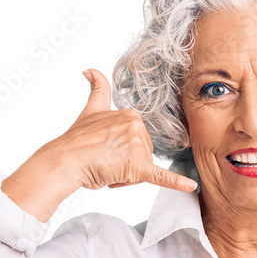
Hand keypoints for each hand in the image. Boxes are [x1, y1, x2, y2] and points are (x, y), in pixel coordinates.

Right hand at [51, 68, 196, 192]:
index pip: (137, 140)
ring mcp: (139, 146)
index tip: (105, 150)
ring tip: (108, 170)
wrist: (66, 160)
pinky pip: (161, 176)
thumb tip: (89, 70)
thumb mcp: (91, 108)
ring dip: (126, 175)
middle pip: (142, 155)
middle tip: (105, 162)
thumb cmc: (77, 141)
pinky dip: (176, 183)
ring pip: (142, 169)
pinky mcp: (139, 167)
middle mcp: (137, 127)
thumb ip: (97, 88)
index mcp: (132, 115)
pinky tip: (190, 186)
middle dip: (125, 164)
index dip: (121, 150)